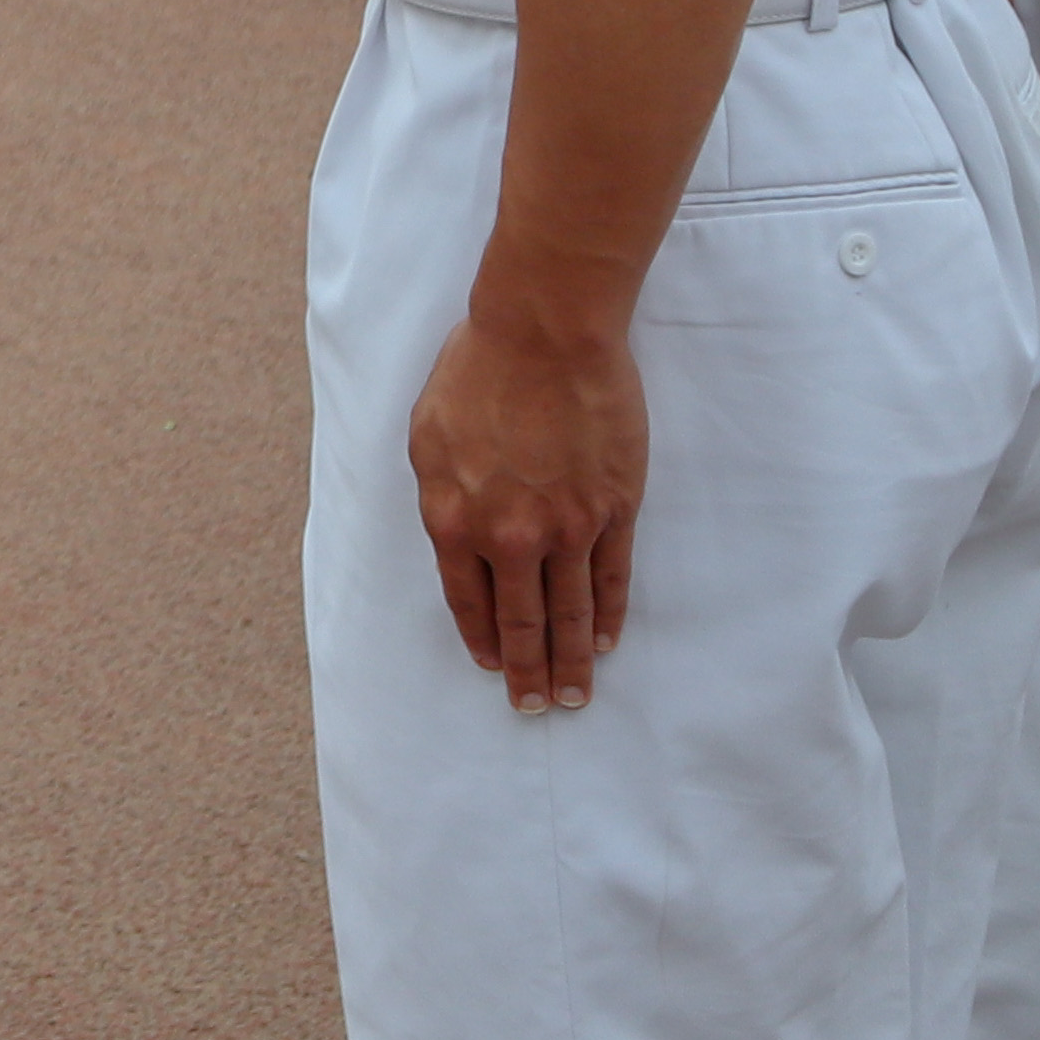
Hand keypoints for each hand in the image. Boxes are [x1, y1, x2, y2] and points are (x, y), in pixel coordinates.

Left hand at [406, 306, 644, 712]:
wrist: (543, 333)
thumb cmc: (477, 370)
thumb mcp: (426, 434)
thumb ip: (440, 492)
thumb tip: (453, 532)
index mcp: (453, 518)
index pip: (467, 599)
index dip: (481, 638)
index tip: (491, 667)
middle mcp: (508, 535)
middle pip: (519, 620)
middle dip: (527, 669)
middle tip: (535, 706)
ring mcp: (566, 526)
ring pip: (569, 611)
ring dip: (572, 659)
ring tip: (574, 696)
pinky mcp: (613, 509)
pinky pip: (610, 578)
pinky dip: (608, 615)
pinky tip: (607, 641)